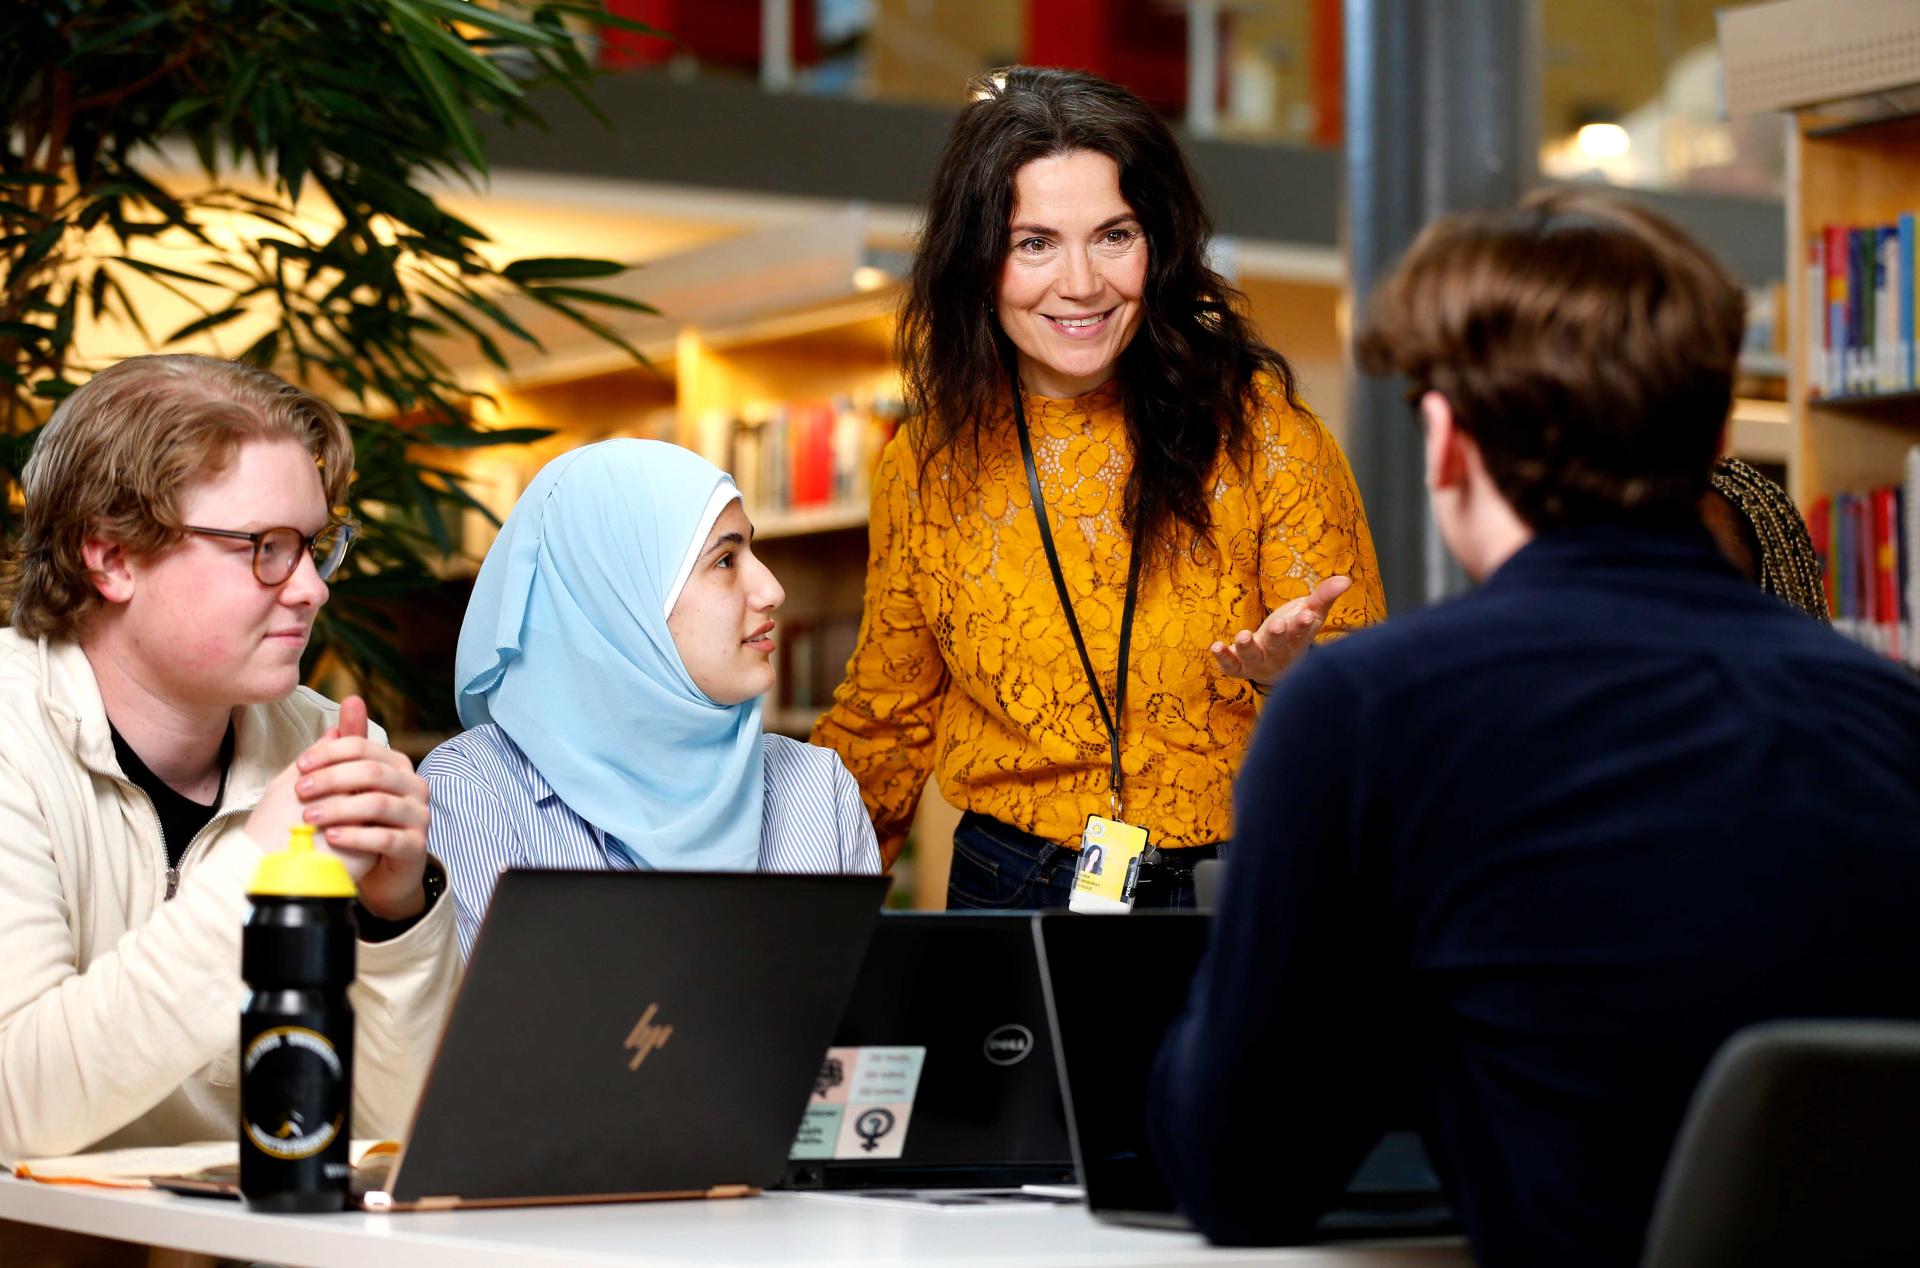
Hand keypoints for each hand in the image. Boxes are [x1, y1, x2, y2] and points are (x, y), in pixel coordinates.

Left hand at [293, 696, 431, 920]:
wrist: (383, 870)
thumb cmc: (363, 822)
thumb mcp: (353, 783)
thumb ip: (351, 746)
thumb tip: (352, 701)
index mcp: (398, 765)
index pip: (365, 747)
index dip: (330, 753)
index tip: (300, 766)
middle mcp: (414, 786)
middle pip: (373, 772)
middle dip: (332, 779)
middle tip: (300, 791)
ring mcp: (418, 817)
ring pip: (378, 804)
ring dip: (339, 808)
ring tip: (309, 817)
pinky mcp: (415, 847)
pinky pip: (385, 838)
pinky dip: (355, 837)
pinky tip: (331, 837)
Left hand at [1210, 575, 1353, 687]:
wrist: (1277, 667)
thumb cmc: (1294, 633)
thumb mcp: (1310, 612)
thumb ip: (1324, 596)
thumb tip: (1346, 579)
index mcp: (1297, 641)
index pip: (1302, 633)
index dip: (1303, 625)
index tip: (1308, 615)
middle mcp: (1278, 655)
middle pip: (1278, 646)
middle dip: (1278, 636)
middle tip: (1278, 625)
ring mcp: (1258, 662)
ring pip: (1253, 657)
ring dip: (1247, 647)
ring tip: (1242, 635)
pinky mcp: (1239, 666)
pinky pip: (1230, 665)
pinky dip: (1223, 657)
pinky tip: (1215, 646)